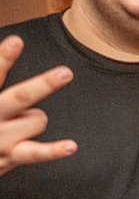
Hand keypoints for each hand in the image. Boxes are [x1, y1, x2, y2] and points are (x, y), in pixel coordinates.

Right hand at [0, 35, 76, 174]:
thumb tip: (14, 45)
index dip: (4, 58)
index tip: (16, 41)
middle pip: (20, 97)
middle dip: (44, 85)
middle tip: (65, 73)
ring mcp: (0, 138)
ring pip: (38, 119)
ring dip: (34, 118)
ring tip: (17, 124)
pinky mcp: (9, 157)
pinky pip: (36, 153)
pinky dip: (54, 150)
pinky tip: (71, 146)